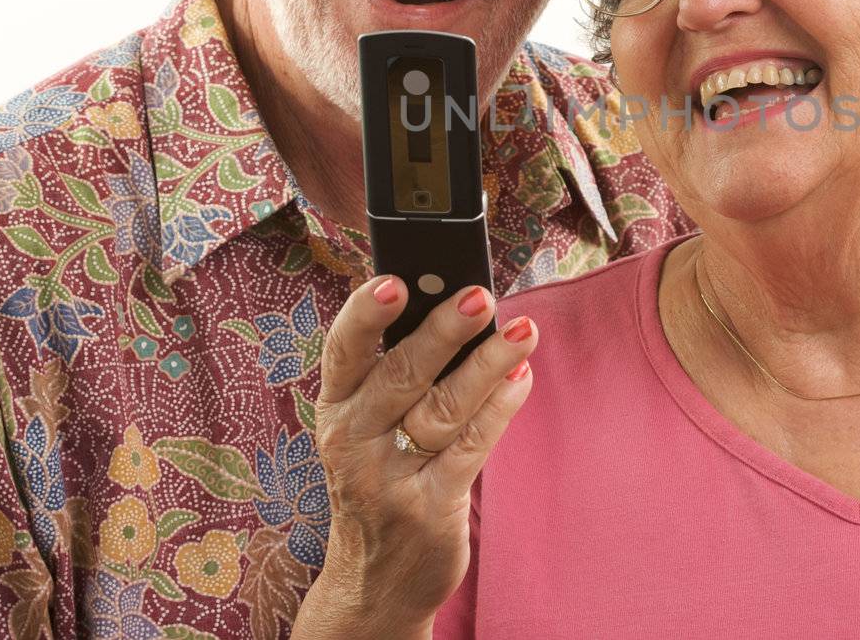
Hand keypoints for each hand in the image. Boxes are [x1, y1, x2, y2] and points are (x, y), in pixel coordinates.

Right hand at [294, 276, 537, 636]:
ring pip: (443, 409)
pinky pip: (470, 448)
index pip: (343, 351)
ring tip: (523, 331)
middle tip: (481, 296)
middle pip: (401, 375)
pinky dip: (499, 408)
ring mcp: (390, 479)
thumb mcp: (368, 426)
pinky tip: (520, 377)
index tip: (394, 279)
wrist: (374, 581)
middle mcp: (354, 441)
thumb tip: (455, 301)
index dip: (365, 314)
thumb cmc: (379, 477)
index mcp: (336, 408)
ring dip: (487, 365)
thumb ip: (399, 371)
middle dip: (443, 332)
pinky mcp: (430, 509)